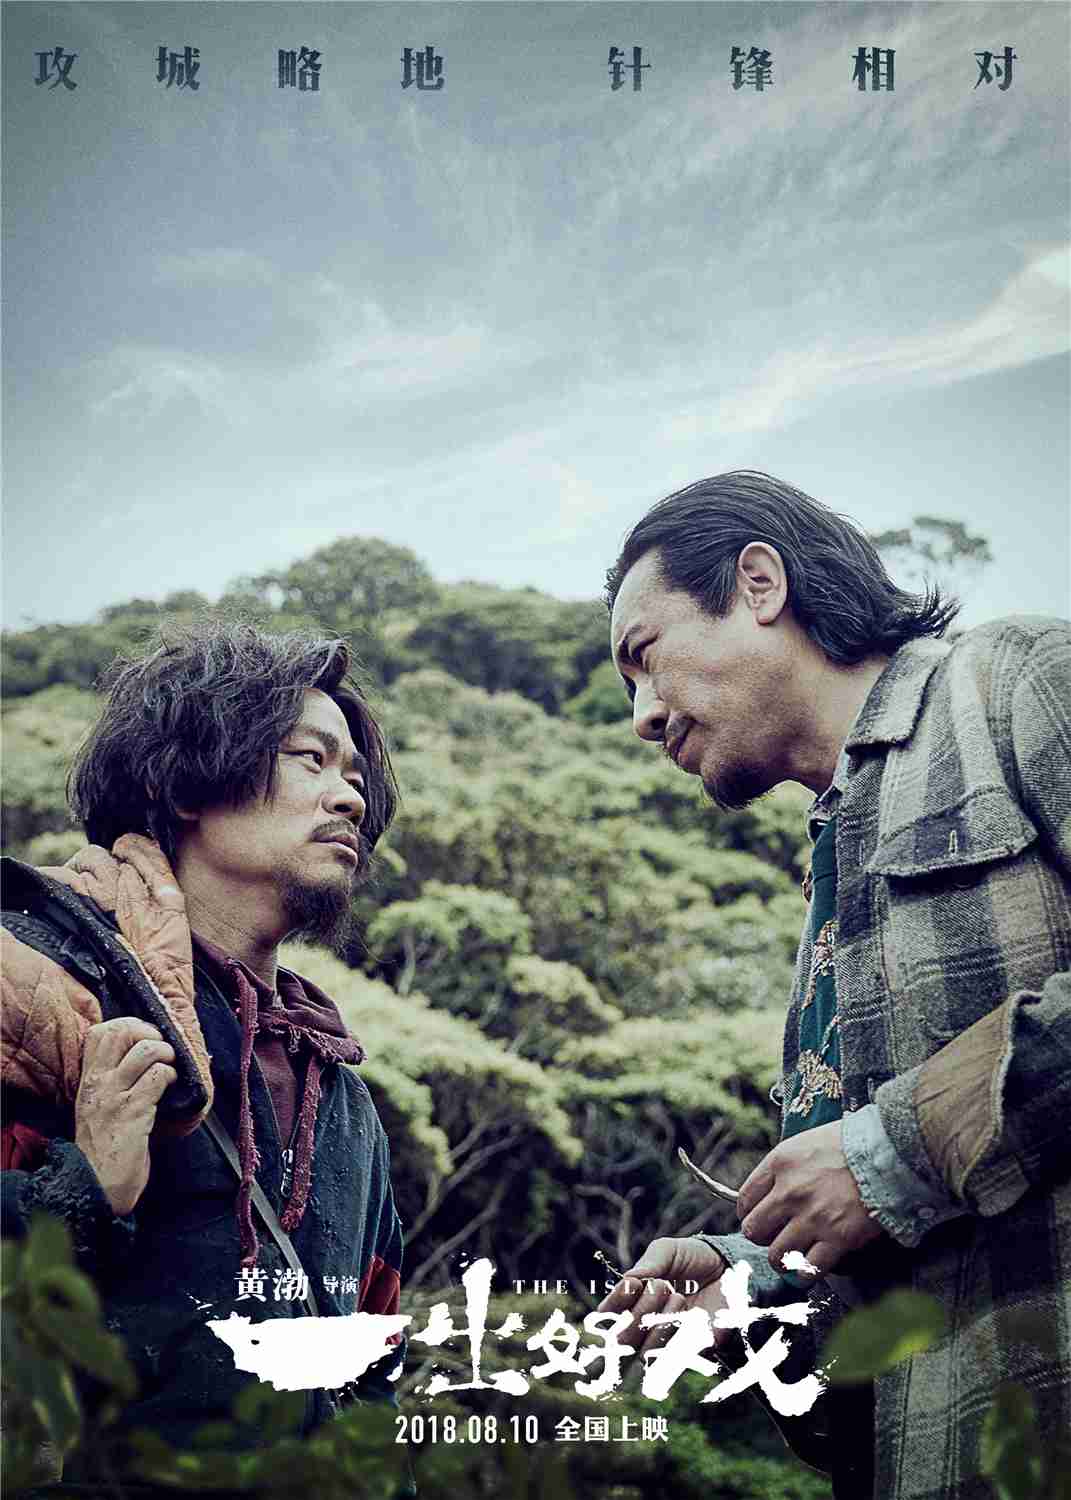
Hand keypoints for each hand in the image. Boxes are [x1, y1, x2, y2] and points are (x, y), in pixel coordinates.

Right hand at [74, 1018, 176, 1215]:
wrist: (95, 1188)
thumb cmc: (105, 1149)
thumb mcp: (100, 1107)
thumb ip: (115, 1081)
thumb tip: (147, 1054)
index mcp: (88, 1080)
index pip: (101, 1032)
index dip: (130, 1026)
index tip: (147, 1039)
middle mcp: (97, 1083)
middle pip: (121, 1031)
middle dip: (150, 1033)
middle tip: (162, 1052)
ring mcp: (113, 1097)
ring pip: (146, 1050)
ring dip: (166, 1055)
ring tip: (169, 1070)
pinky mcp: (132, 1113)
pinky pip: (157, 1077)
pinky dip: (170, 1077)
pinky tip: (170, 1089)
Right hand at [597, 1236, 732, 1357]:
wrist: (730, 1268)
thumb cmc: (692, 1258)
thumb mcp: (667, 1251)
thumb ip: (647, 1265)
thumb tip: (627, 1281)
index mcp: (631, 1301)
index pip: (607, 1316)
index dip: (613, 1306)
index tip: (630, 1286)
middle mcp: (643, 1326)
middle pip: (622, 1338)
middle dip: (639, 1312)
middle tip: (661, 1285)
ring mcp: (665, 1342)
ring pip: (644, 1353)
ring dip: (659, 1323)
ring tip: (678, 1296)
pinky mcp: (688, 1354)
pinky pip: (673, 1359)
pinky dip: (679, 1337)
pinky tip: (690, 1313)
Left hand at [736, 1120, 883, 1275]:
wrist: (890, 1151)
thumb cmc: (852, 1143)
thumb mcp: (807, 1143)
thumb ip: (786, 1167)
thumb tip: (774, 1190)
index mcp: (780, 1163)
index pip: (744, 1199)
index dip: (749, 1214)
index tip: (759, 1218)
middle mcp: (790, 1191)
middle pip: (754, 1230)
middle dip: (763, 1238)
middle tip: (776, 1237)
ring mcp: (813, 1217)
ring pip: (776, 1256)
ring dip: (782, 1261)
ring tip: (792, 1258)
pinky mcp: (837, 1239)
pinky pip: (807, 1271)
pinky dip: (805, 1275)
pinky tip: (810, 1269)